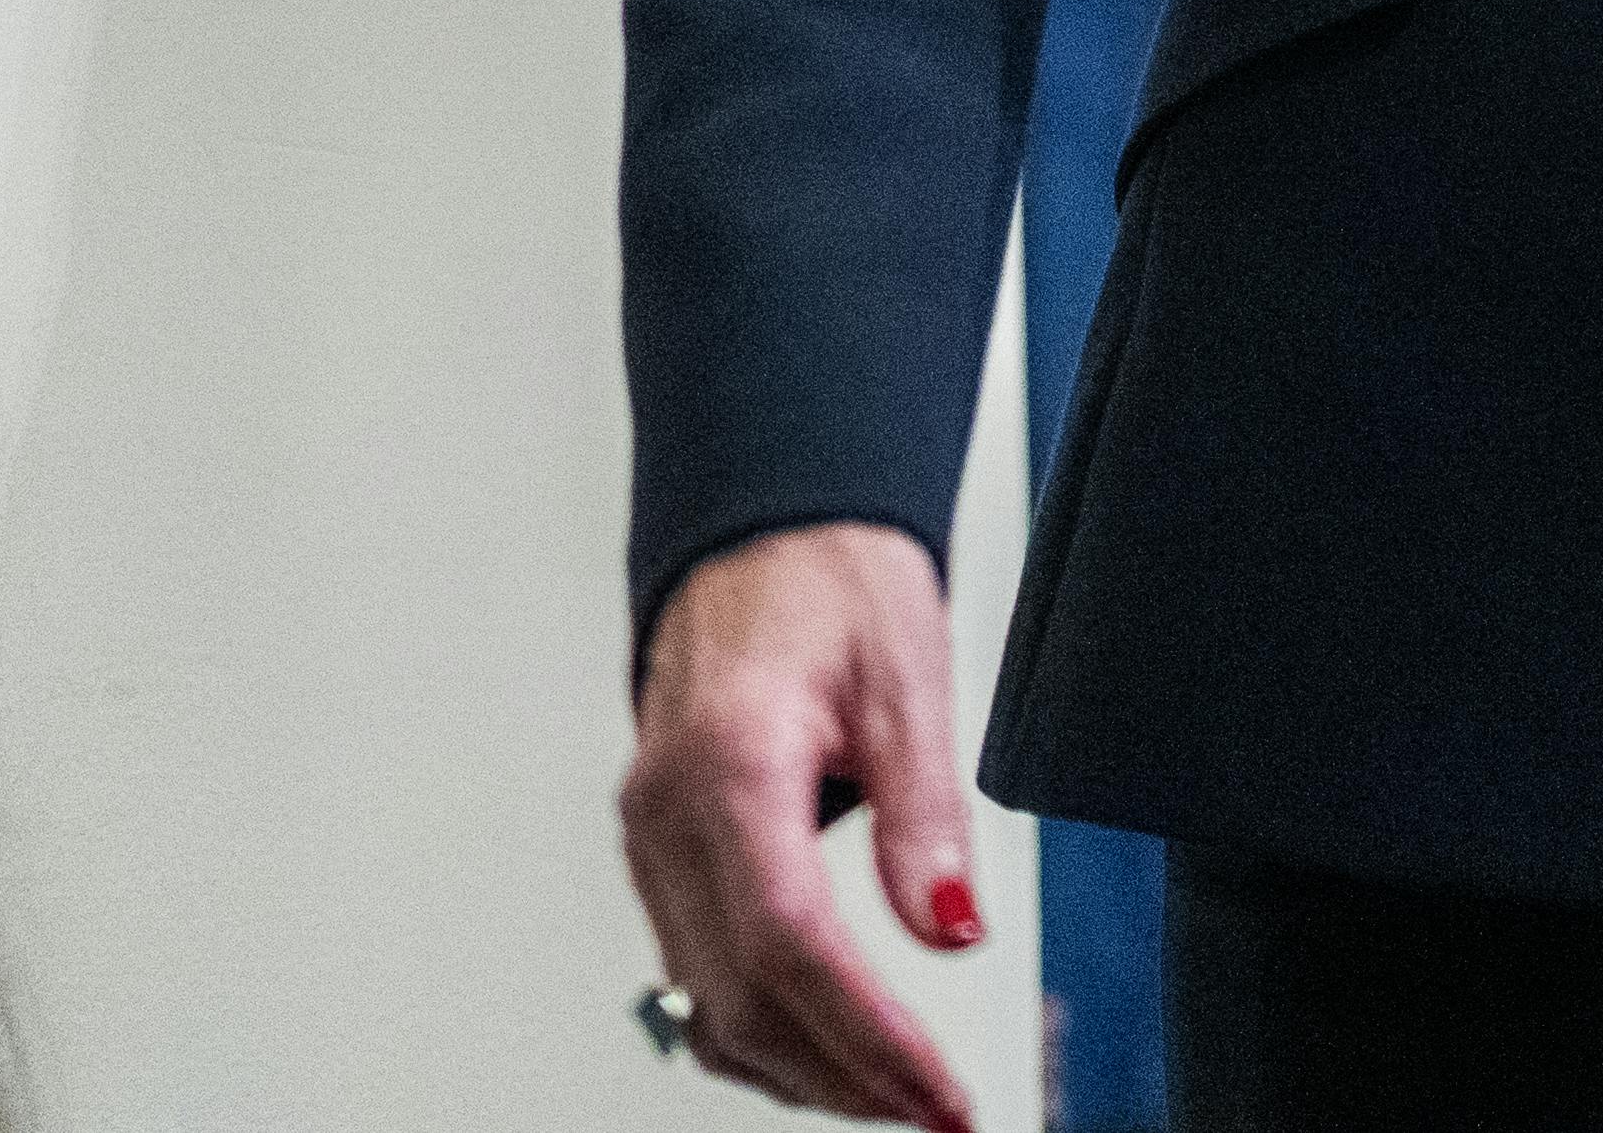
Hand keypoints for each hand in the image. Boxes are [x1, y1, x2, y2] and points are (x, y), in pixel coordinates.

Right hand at [620, 521, 982, 1120]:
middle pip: (741, 1001)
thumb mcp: (907, 676)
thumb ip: (925, 815)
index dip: (870, 1038)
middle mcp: (668, 814)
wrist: (760, 529)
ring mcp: (651, 839)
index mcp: (729, 763)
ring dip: (802, 1073)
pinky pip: (695, 974)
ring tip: (897, 1098)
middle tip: (935, 1113)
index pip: (792, 944)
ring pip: (707, 1009)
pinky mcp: (658, 852)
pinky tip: (831, 1048)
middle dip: (844, 1080)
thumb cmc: (829, 575)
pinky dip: (762, 1031)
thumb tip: (952, 930)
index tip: (939, 1092)